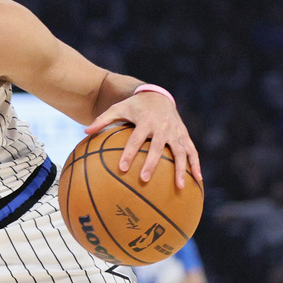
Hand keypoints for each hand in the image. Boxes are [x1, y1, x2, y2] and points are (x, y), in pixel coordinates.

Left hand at [84, 91, 201, 188]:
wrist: (158, 96)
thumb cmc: (134, 106)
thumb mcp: (118, 108)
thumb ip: (102, 120)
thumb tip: (84, 132)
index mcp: (145, 121)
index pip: (135, 139)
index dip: (129, 153)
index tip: (122, 168)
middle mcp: (162, 127)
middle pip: (156, 148)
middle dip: (151, 164)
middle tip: (145, 179)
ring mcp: (175, 132)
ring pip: (179, 152)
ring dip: (180, 169)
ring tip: (179, 187)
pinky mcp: (184, 135)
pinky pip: (192, 151)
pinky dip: (196, 164)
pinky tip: (198, 180)